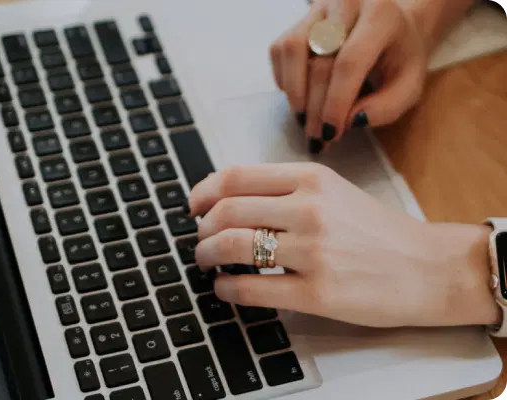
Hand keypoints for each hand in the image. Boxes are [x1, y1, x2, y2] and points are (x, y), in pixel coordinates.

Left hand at [189, 163, 499, 327]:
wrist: (428, 267)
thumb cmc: (379, 231)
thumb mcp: (335, 192)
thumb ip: (287, 190)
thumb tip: (230, 200)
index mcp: (312, 178)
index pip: (236, 176)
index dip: (203, 191)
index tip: (193, 205)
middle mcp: (310, 209)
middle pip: (227, 211)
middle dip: (201, 228)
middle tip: (199, 239)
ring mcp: (313, 251)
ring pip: (231, 246)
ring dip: (206, 255)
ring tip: (206, 262)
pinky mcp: (317, 292)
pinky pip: (250, 288)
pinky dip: (225, 288)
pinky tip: (224, 288)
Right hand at [270, 0, 426, 152]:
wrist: (392, 26)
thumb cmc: (399, 59)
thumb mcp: (409, 86)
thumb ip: (386, 107)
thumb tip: (350, 121)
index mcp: (380, 16)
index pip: (349, 62)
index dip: (336, 102)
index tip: (331, 133)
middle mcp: (346, 3)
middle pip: (319, 62)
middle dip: (316, 108)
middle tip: (318, 138)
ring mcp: (318, 8)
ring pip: (292, 50)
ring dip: (295, 93)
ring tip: (305, 119)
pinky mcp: (299, 19)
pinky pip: (280, 50)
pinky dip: (285, 80)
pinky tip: (301, 96)